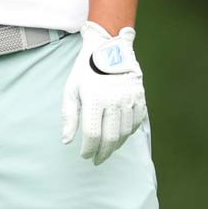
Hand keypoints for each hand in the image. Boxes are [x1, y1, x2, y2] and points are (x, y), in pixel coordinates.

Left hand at [59, 21, 148, 164]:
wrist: (109, 48)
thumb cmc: (85, 70)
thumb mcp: (71, 90)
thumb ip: (69, 116)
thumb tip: (67, 141)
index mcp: (95, 98)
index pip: (92, 134)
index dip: (88, 149)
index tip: (84, 155)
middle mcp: (114, 100)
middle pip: (110, 137)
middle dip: (103, 153)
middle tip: (97, 160)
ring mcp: (130, 99)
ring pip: (125, 132)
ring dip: (115, 145)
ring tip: (107, 150)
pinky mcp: (140, 97)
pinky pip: (137, 122)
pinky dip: (128, 133)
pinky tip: (120, 137)